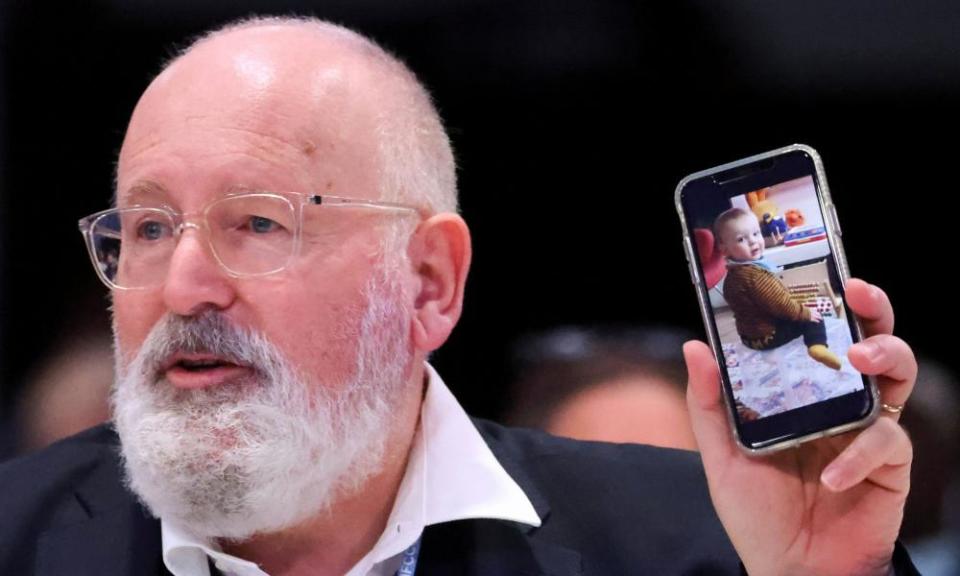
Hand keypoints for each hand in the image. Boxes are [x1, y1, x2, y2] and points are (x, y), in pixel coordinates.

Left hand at [684, 278, 913, 575]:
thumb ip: (709, 403)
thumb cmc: (757, 510)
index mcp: (803, 391)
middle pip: (869, 339)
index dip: (823, 302)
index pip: (819, 335)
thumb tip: (695, 345)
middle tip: (855, 293)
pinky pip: (887, 443)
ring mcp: (867, 429)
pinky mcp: (889, 465)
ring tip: (860, 357)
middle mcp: (840, 401)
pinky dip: (860, 454)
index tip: (815, 269)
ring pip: (896, 374)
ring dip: (885, 354)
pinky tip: (833, 475)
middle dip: (871, 310)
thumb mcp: (721, 453)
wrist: (789, 568)